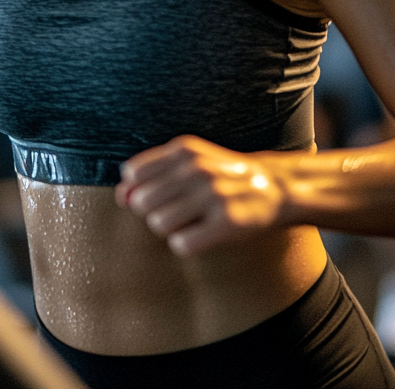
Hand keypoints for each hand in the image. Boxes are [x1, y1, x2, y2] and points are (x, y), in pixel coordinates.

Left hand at [115, 136, 286, 255]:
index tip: (159, 192)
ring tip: (191, 221)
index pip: (133, 173)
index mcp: (185, 150)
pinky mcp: (227, 223)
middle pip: (142, 202)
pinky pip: (181, 244)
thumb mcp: (189, 163)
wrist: (274, 187)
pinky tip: (202, 234)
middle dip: (153, 211)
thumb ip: (151, 175)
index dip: (138, 189)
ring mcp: (214, 195)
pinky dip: (186, 244)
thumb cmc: (220, 177)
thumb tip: (121, 196)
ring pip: (158, 224)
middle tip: (179, 209)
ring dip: (169, 229)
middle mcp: (198, 169)